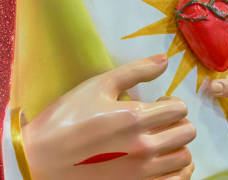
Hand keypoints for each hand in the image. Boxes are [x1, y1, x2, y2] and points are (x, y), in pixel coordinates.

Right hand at [22, 54, 195, 179]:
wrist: (40, 158)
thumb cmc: (67, 117)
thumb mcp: (98, 85)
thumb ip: (136, 71)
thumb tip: (165, 59)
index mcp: (135, 119)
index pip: (179, 109)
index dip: (171, 102)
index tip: (158, 103)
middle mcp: (144, 149)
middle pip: (187, 133)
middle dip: (178, 122)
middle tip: (159, 120)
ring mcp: (142, 176)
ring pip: (185, 160)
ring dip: (177, 146)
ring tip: (158, 140)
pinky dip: (176, 171)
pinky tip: (160, 162)